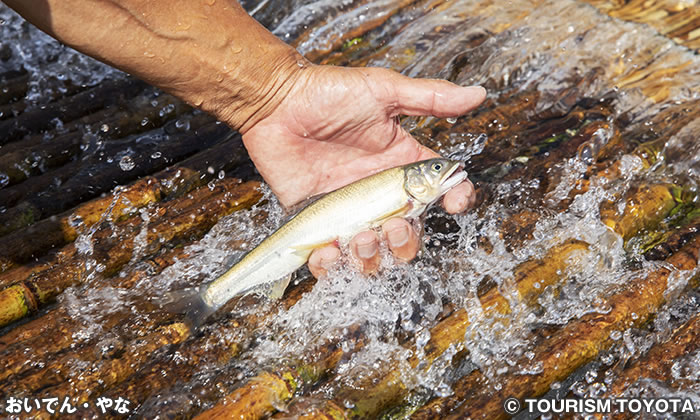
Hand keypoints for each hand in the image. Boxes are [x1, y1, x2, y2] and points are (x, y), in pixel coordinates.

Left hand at [241, 64, 483, 277]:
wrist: (277, 103)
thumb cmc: (329, 93)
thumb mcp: (383, 91)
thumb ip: (430, 98)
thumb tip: (479, 94)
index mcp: (401, 167)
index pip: (439, 193)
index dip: (456, 201)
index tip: (455, 203)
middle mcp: (378, 195)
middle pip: (408, 236)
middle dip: (406, 240)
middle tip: (391, 224)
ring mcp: (348, 212)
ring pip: (372, 255)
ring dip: (372, 256)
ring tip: (359, 236)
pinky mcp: (317, 223)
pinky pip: (329, 260)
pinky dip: (331, 266)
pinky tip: (327, 249)